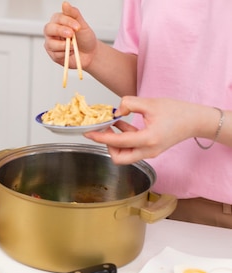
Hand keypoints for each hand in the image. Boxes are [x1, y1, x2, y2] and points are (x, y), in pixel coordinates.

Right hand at [43, 1, 98, 70]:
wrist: (90, 54)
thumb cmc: (85, 38)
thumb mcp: (82, 24)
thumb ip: (73, 13)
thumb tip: (65, 4)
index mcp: (58, 22)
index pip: (57, 18)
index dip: (67, 22)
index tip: (77, 27)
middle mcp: (52, 32)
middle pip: (48, 29)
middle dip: (60, 32)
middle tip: (71, 35)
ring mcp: (51, 43)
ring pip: (50, 43)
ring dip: (64, 45)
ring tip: (73, 46)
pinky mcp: (52, 54)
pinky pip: (55, 54)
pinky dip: (65, 53)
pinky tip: (70, 52)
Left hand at [84, 96, 203, 163]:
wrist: (196, 121)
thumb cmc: (178, 112)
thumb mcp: (151, 103)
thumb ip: (130, 103)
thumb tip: (115, 110)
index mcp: (148, 139)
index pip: (117, 142)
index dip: (100, 137)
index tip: (88, 133)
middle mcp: (148, 151)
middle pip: (118, 157)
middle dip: (107, 145)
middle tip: (104, 130)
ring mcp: (149, 153)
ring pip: (124, 155)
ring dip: (116, 141)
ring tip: (114, 123)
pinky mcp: (150, 151)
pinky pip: (131, 149)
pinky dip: (124, 139)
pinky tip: (123, 124)